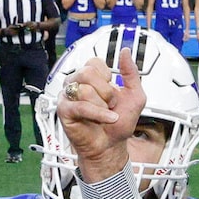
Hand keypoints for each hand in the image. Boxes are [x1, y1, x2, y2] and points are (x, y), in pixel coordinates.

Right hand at [55, 46, 143, 184]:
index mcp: (91, 77)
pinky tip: (107, 118)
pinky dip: (98, 114)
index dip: (107, 77)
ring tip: (105, 114)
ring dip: (102, 105)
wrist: (112, 145)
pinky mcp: (64, 111)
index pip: (94, 62)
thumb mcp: (135, 95)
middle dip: (106, 91)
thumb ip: (131, 72)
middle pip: (87, 73)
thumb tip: (124, 52)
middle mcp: (76, 84)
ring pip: (84, 90)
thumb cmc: (119, 123)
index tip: (112, 91)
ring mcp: (68, 97)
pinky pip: (80, 106)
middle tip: (110, 104)